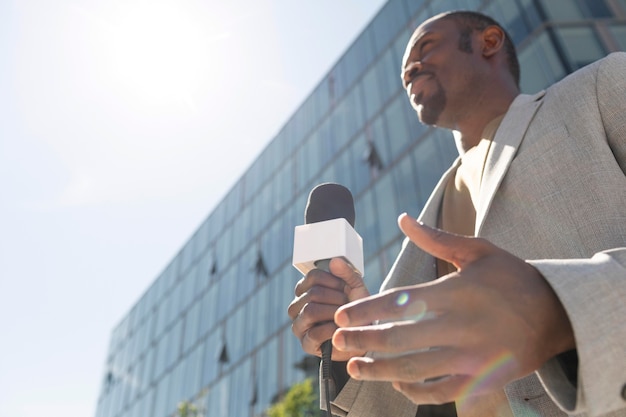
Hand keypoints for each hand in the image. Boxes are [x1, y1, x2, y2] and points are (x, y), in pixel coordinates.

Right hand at [288, 257, 369, 360]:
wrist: (365, 335)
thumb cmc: (357, 310)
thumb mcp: (355, 287)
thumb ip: (346, 273)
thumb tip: (335, 261)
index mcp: (305, 289)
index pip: (313, 276)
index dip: (334, 281)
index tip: (346, 289)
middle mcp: (297, 306)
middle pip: (312, 293)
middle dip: (337, 299)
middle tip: (349, 306)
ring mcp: (299, 325)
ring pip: (310, 311)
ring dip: (333, 313)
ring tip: (345, 317)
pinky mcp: (305, 344)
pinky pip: (314, 333)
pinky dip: (332, 330)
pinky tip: (341, 330)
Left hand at [332, 213, 574, 404]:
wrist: (558, 313)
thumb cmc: (513, 278)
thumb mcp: (479, 251)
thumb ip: (436, 239)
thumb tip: (402, 218)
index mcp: (455, 292)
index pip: (398, 303)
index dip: (364, 311)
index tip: (341, 316)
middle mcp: (460, 327)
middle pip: (398, 339)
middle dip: (362, 341)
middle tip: (337, 342)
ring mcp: (471, 357)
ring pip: (414, 369)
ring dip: (378, 370)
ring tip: (353, 367)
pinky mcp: (481, 378)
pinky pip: (441, 392)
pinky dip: (415, 392)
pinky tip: (395, 384)